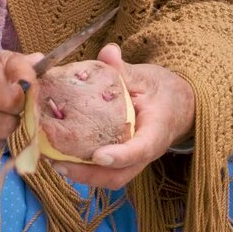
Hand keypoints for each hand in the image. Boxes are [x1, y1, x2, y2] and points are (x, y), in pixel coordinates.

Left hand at [52, 44, 194, 189]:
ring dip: (82, 176)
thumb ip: (125, 70)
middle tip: (60, 164)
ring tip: (55, 163)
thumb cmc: (161, 92)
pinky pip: (105, 173)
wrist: (177, 107)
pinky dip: (83, 170)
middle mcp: (145, 153)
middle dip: (89, 175)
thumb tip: (108, 52)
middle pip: (119, 175)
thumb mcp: (146, 77)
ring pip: (110, 179)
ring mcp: (134, 161)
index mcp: (156, 131)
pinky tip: (60, 158)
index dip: (120, 155)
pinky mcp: (123, 162)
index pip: (141, 149)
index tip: (98, 156)